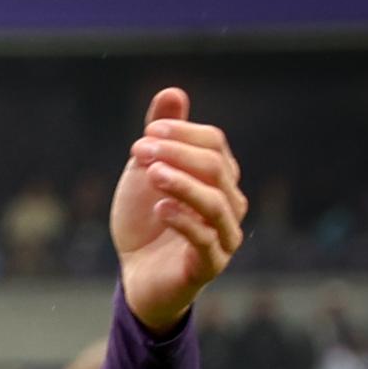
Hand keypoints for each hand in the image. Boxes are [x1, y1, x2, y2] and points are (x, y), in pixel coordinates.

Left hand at [110, 88, 247, 331]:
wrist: (137, 276)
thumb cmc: (145, 223)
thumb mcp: (146, 173)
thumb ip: (162, 136)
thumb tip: (172, 92)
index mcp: (219, 177)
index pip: (213, 143)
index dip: (182, 133)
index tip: (146, 133)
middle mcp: (230, 203)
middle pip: (216, 167)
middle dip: (177, 154)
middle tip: (139, 150)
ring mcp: (224, 235)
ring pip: (214, 202)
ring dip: (182, 183)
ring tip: (151, 174)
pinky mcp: (210, 264)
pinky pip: (205, 239)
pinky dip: (184, 221)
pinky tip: (160, 208)